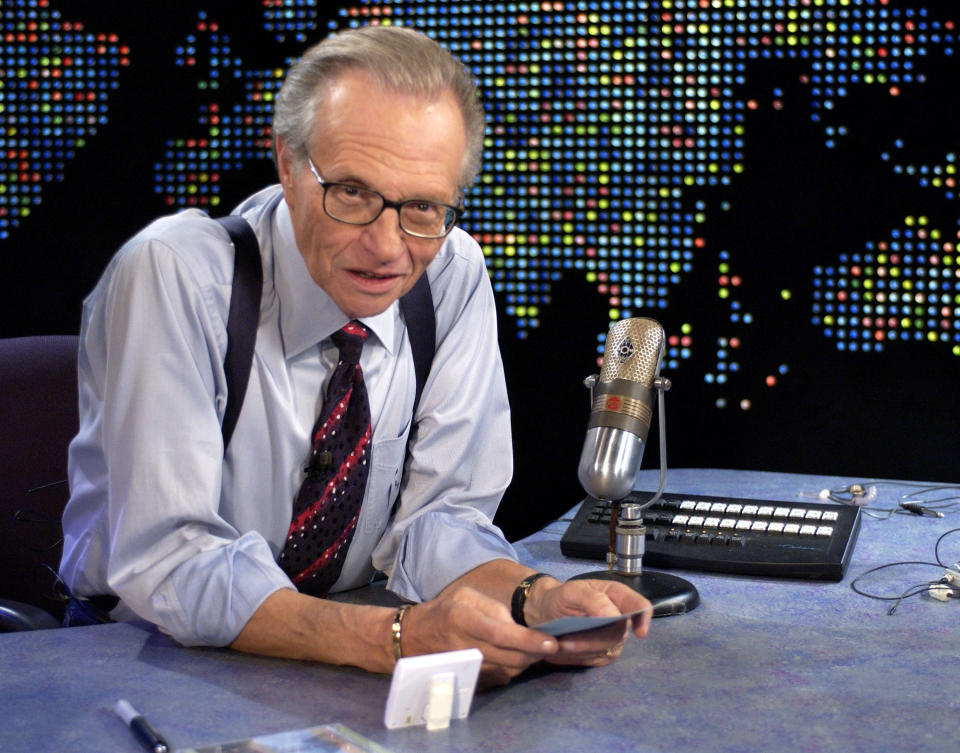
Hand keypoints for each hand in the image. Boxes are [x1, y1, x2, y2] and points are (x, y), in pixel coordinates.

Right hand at [399, 585, 559, 686]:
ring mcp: (464, 667)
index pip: (502, 634)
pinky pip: (498, 679)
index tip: (551, 642)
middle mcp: (464, 646)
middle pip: (509, 657)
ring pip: (507, 671)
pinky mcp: (466, 680)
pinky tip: (515, 659)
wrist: (412, 639)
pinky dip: (512, 670)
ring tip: (533, 650)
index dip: (528, 640)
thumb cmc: (443, 612)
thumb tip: (517, 626)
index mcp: (463, 619)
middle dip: (534, 653)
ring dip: (526, 662)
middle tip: (549, 645)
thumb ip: (493, 608)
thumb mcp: (465, 596)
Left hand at [525, 578, 651, 666]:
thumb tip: (614, 616)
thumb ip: (593, 599)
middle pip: (618, 635)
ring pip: (606, 650)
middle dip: (590, 640)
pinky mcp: (604, 654)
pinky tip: (565, 649)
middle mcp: (620, 618)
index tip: (639, 633)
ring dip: (581, 650)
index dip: (644, 619)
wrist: (546, 612)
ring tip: (560, 643)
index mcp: (617, 596)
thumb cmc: (561, 598)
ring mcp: (614, 638)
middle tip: (564, 642)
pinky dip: (578, 657)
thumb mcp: (571, 591)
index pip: (640, 607)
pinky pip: (596, 660)